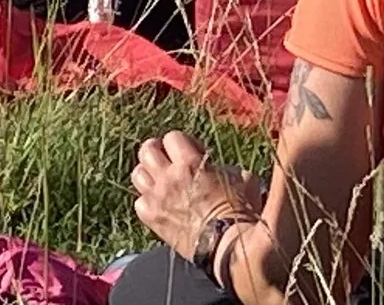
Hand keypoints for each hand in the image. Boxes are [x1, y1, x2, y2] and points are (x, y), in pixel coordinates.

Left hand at [131, 131, 264, 265]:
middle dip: (158, 151)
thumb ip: (227, 168)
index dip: (183, 142)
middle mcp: (169, 178)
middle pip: (147, 151)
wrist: (229, 247)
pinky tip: (159, 205)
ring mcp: (158, 199)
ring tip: (160, 179)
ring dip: (148, 174)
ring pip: (138, 174)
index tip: (194, 153)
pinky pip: (139, 203)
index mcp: (190, 163)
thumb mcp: (245, 179)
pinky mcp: (154, 220)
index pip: (172, 137)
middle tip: (168, 159)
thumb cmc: (240, 213)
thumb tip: (222, 169)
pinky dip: (146, 202)